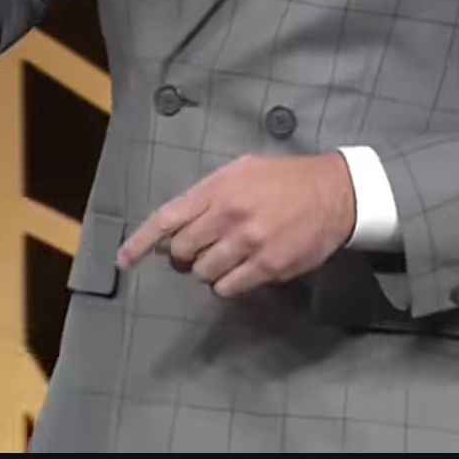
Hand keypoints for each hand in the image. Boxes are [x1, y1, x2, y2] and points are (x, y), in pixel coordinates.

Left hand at [117, 153, 356, 297]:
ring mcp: (248, 243)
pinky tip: (241, 269)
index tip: (124, 260)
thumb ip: (208, 195)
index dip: (141, 242)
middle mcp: (229, 215)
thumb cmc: (285, 180)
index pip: (167, 218)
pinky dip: (227, 283)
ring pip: (203, 273)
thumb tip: (176, 225)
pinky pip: (227, 288)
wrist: (334, 192)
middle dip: (185, 254)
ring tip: (229, 254)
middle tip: (202, 247)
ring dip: (208, 268)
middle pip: (182, 251)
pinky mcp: (266, 266)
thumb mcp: (243, 171)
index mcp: (219, 188)